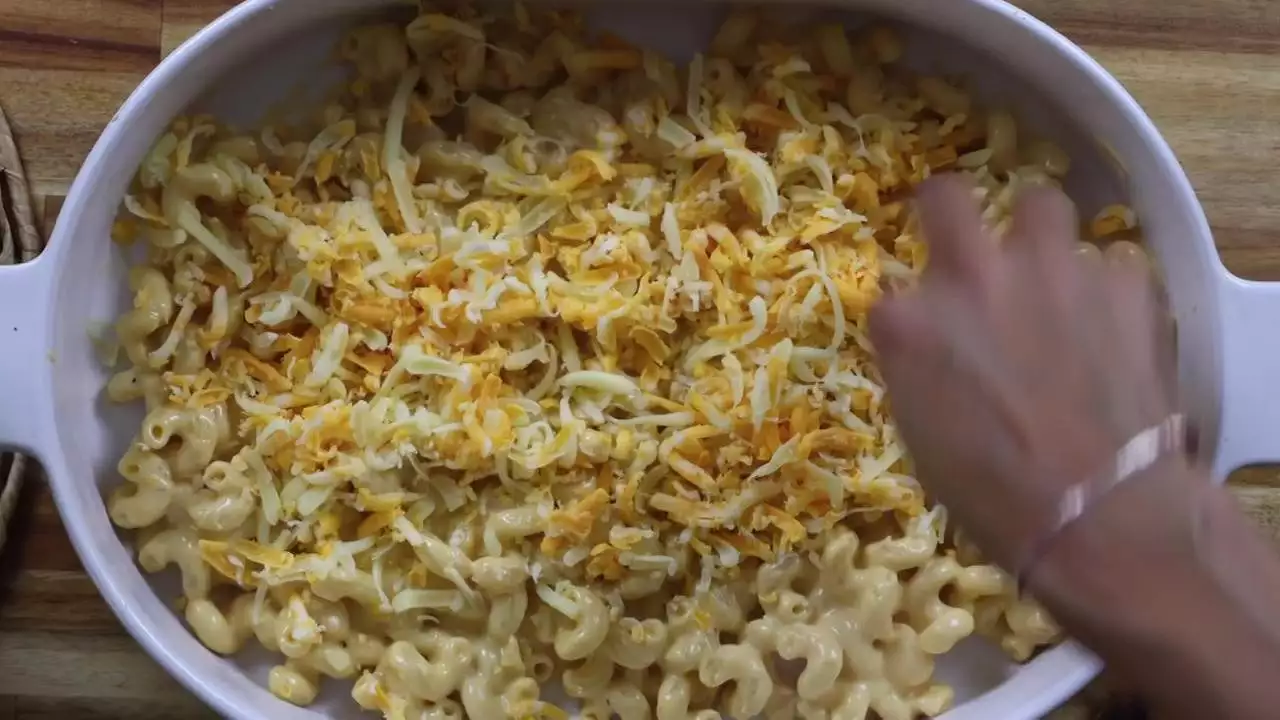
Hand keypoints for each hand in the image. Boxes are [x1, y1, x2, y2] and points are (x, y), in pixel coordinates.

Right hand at [869, 176, 1175, 571]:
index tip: (920, 325)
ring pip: (1041, 205)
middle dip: (950, 208)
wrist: (1097, 513)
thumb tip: (930, 345)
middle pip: (946, 197)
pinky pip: (1112, 261)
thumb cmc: (993, 495)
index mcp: (910, 324)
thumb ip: (919, 366)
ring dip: (1039, 235)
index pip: (889, 289)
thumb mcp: (922, 432)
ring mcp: (1051, 270)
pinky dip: (1106, 287)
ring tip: (1051, 273)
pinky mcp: (1123, 282)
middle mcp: (973, 277)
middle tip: (968, 240)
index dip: (907, 308)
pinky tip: (1111, 324)